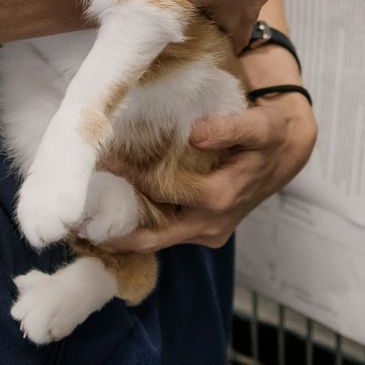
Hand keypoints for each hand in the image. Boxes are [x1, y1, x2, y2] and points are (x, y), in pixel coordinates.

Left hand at [98, 92, 317, 252]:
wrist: (287, 150)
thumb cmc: (270, 134)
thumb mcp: (260, 126)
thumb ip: (231, 129)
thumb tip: (197, 134)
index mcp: (223, 198)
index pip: (168, 193)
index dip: (135, 180)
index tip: (104, 165)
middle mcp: (211, 223)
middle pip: (156, 236)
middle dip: (118, 232)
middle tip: (77, 222)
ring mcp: (205, 229)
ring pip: (158, 238)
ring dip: (123, 233)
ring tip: (83, 222)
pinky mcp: (200, 227)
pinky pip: (164, 232)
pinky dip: (138, 227)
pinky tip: (109, 217)